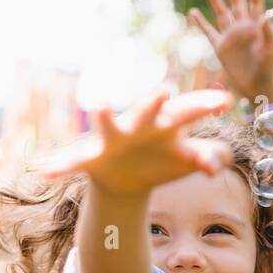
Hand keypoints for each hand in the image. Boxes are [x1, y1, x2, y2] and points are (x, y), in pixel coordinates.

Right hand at [36, 88, 234, 196]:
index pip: (189, 111)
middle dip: (157, 103)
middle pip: (151, 111)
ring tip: (101, 106)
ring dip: (105, 116)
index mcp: (167, 123)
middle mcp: (140, 124)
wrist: (126, 180)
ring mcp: (115, 138)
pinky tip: (47, 171)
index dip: (206, 106)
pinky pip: (76, 159)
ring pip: (109, 125)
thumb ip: (211, 157)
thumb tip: (214, 164)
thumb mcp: (189, 159)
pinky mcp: (94, 155)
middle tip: (167, 92)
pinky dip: (62, 164)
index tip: (225, 101)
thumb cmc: (164, 160)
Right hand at [189, 0, 272, 98]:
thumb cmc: (266, 68)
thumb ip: (268, 33)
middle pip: (235, 2)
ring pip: (221, 13)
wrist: (256, 85)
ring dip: (215, 0)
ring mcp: (230, 36)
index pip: (254, 2)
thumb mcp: (268, 50)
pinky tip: (193, 12)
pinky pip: (209, 31)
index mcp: (257, 25)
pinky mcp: (221, 47)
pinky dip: (201, 22)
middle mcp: (243, 27)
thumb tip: (266, 16)